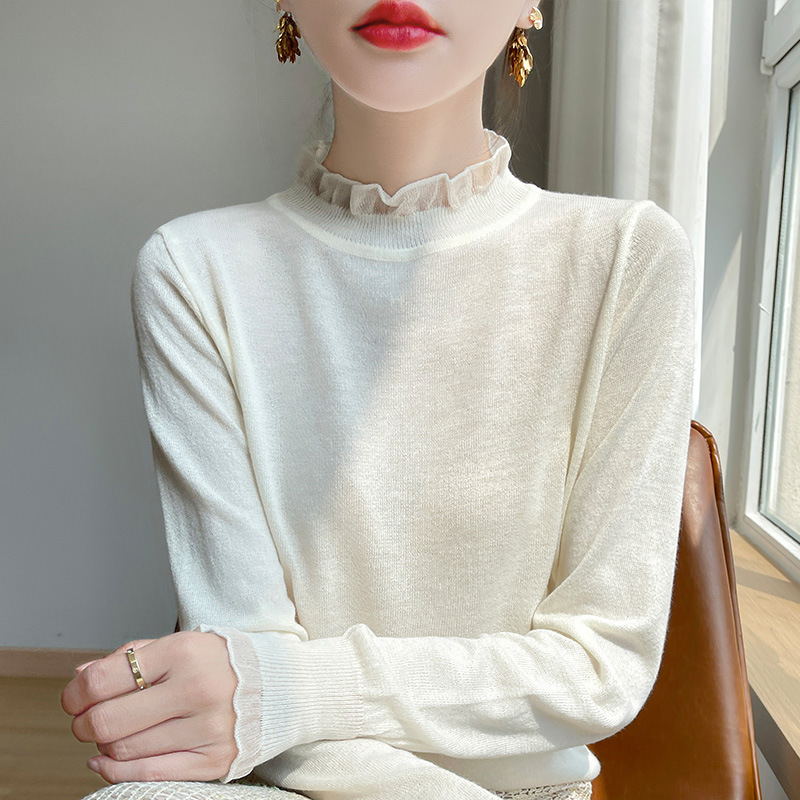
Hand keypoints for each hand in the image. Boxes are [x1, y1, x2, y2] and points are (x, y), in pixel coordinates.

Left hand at [61, 630, 237, 782]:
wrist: (279, 685)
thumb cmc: (220, 662)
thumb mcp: (180, 644)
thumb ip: (131, 657)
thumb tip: (80, 677)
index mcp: (185, 652)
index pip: (104, 679)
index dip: (76, 694)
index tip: (74, 698)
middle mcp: (197, 689)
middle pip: (108, 721)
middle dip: (84, 724)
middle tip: (86, 720)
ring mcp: (207, 728)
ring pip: (124, 750)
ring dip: (104, 745)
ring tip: (114, 732)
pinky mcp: (214, 760)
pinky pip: (147, 774)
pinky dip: (115, 771)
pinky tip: (107, 760)